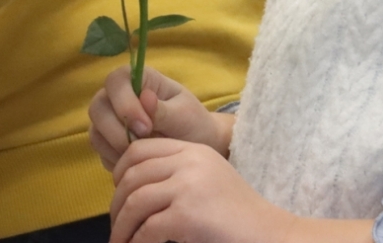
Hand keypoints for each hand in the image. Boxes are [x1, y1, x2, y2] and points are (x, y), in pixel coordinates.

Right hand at [89, 66, 231, 171]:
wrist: (195, 148)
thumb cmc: (192, 124)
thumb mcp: (184, 115)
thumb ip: (163, 110)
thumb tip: (145, 97)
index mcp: (140, 80)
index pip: (116, 80)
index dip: (124, 102)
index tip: (146, 126)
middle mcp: (119, 97)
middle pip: (98, 107)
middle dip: (117, 129)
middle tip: (143, 143)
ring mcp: (110, 121)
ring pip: (95, 132)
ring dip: (115, 147)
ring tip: (144, 154)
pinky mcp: (108, 144)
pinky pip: (100, 152)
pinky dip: (116, 160)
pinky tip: (138, 163)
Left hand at [109, 138, 292, 242]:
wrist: (267, 232)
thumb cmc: (237, 212)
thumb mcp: (208, 177)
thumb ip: (178, 172)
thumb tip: (131, 185)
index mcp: (194, 149)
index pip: (140, 149)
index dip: (120, 171)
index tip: (118, 193)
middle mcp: (189, 162)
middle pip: (132, 176)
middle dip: (116, 204)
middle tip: (117, 225)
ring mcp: (188, 187)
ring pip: (134, 203)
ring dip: (122, 228)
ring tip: (121, 242)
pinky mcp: (186, 215)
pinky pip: (146, 230)